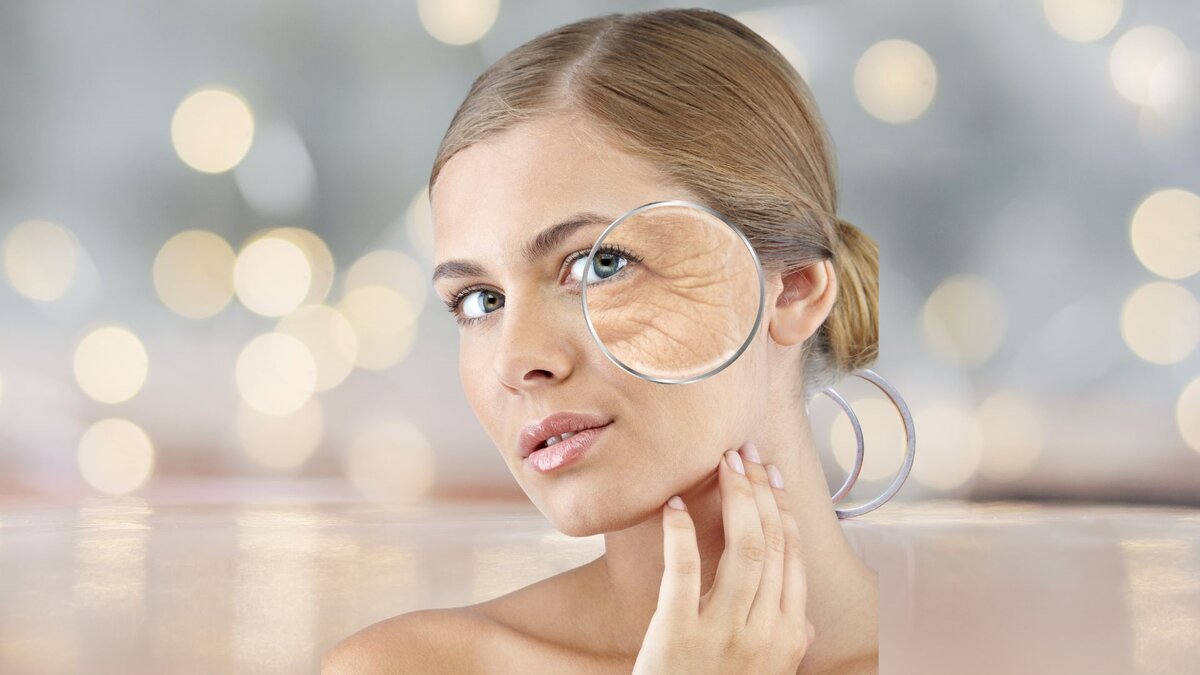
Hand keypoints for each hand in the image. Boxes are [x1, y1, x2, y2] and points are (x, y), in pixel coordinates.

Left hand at [632, 442, 813, 674]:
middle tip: (745, 452)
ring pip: (743, 548)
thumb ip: (788, 645)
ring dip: (735, 497)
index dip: (784, 508)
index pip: (795, 557)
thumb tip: (803, 616)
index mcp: (789, 636)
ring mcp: (722, 634)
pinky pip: (684, 570)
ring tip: (722, 464)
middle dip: (762, 490)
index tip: (772, 474)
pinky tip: (673, 504)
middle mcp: (764, 632)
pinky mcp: (677, 635)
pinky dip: (680, 531)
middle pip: (773, 544)